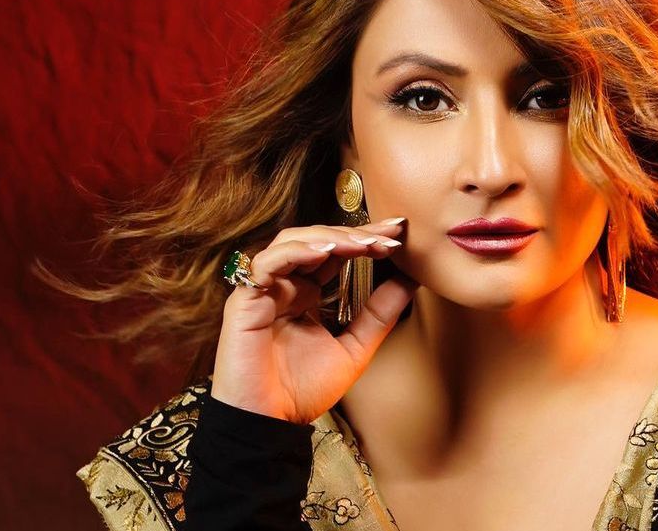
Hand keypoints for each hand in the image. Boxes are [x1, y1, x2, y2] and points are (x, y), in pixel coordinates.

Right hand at [210, 218, 416, 423]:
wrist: (268, 425)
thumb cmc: (302, 391)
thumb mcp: (355, 348)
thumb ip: (380, 314)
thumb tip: (411, 280)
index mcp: (306, 293)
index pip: (335, 252)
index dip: (365, 238)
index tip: (399, 234)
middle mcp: (285, 285)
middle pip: (317, 239)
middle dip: (355, 232)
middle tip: (388, 234)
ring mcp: (264, 290)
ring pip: (292, 241)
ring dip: (330, 237)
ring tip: (362, 243)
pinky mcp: (245, 300)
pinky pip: (267, 263)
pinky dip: (297, 252)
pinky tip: (326, 252)